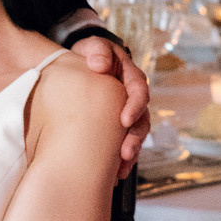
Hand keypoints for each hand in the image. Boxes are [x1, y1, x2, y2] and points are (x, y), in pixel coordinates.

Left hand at [74, 32, 149, 173]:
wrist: (79, 67)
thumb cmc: (88, 56)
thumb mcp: (91, 47)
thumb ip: (97, 51)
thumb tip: (100, 65)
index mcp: (131, 77)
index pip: (139, 91)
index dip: (134, 106)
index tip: (124, 120)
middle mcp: (133, 98)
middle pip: (142, 119)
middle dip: (135, 138)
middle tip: (125, 152)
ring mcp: (128, 113)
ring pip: (136, 136)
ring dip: (131, 152)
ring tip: (121, 168)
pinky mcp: (118, 127)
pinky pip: (124, 143)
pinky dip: (121, 159)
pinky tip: (114, 173)